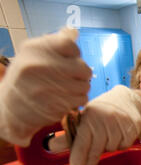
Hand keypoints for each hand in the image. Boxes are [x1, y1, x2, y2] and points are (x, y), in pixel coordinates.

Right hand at [0, 28, 91, 146]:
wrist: (10, 109)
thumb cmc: (26, 79)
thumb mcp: (32, 56)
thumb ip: (54, 44)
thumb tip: (74, 32)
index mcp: (33, 49)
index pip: (70, 45)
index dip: (74, 54)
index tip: (68, 61)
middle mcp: (38, 66)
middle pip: (83, 67)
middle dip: (81, 74)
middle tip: (72, 77)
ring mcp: (46, 87)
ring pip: (85, 85)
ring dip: (80, 88)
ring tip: (67, 89)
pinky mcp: (54, 105)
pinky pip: (82, 99)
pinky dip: (78, 100)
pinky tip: (66, 98)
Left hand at [69, 85, 140, 164]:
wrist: (128, 99)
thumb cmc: (101, 111)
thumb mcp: (84, 118)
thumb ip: (69, 135)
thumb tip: (50, 146)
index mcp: (88, 119)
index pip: (81, 146)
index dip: (78, 163)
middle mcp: (103, 121)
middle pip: (95, 152)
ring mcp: (119, 124)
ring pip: (110, 149)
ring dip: (108, 147)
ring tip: (109, 135)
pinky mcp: (132, 128)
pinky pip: (123, 146)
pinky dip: (120, 144)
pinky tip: (119, 134)